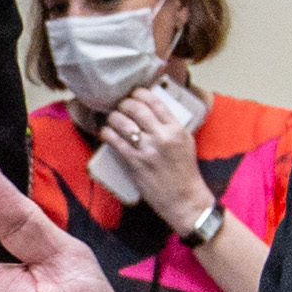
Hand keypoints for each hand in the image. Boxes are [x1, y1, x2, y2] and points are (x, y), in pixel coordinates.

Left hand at [100, 89, 211, 231]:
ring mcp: (148, 150)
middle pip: (137, 109)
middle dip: (124, 104)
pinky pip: (116, 141)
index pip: (155, 102)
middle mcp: (162, 137)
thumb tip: (152, 111)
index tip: (134, 93)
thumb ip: (171, 126)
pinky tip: (105, 132)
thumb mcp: (185, 142)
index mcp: (176, 130)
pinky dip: (107, 133)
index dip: (140, 93)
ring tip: (112, 118)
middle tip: (120, 106)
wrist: (184, 198)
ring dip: (113, 117)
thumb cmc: (184, 171)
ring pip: (123, 123)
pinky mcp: (135, 163)